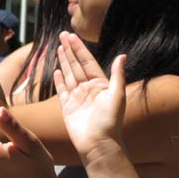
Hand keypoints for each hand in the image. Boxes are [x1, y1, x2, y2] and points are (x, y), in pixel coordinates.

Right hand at [53, 32, 126, 164]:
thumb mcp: (117, 95)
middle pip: (76, 65)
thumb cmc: (110, 120)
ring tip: (59, 47)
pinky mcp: (67, 107)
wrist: (98, 143)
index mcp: (100, 85)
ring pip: (68, 75)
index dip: (80, 48)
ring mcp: (76, 98)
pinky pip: (61, 90)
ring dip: (64, 61)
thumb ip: (117, 74)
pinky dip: (59, 80)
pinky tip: (56, 70)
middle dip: (69, 50)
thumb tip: (122, 56)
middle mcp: (88, 89)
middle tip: (62, 34)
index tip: (72, 36)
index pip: (87, 62)